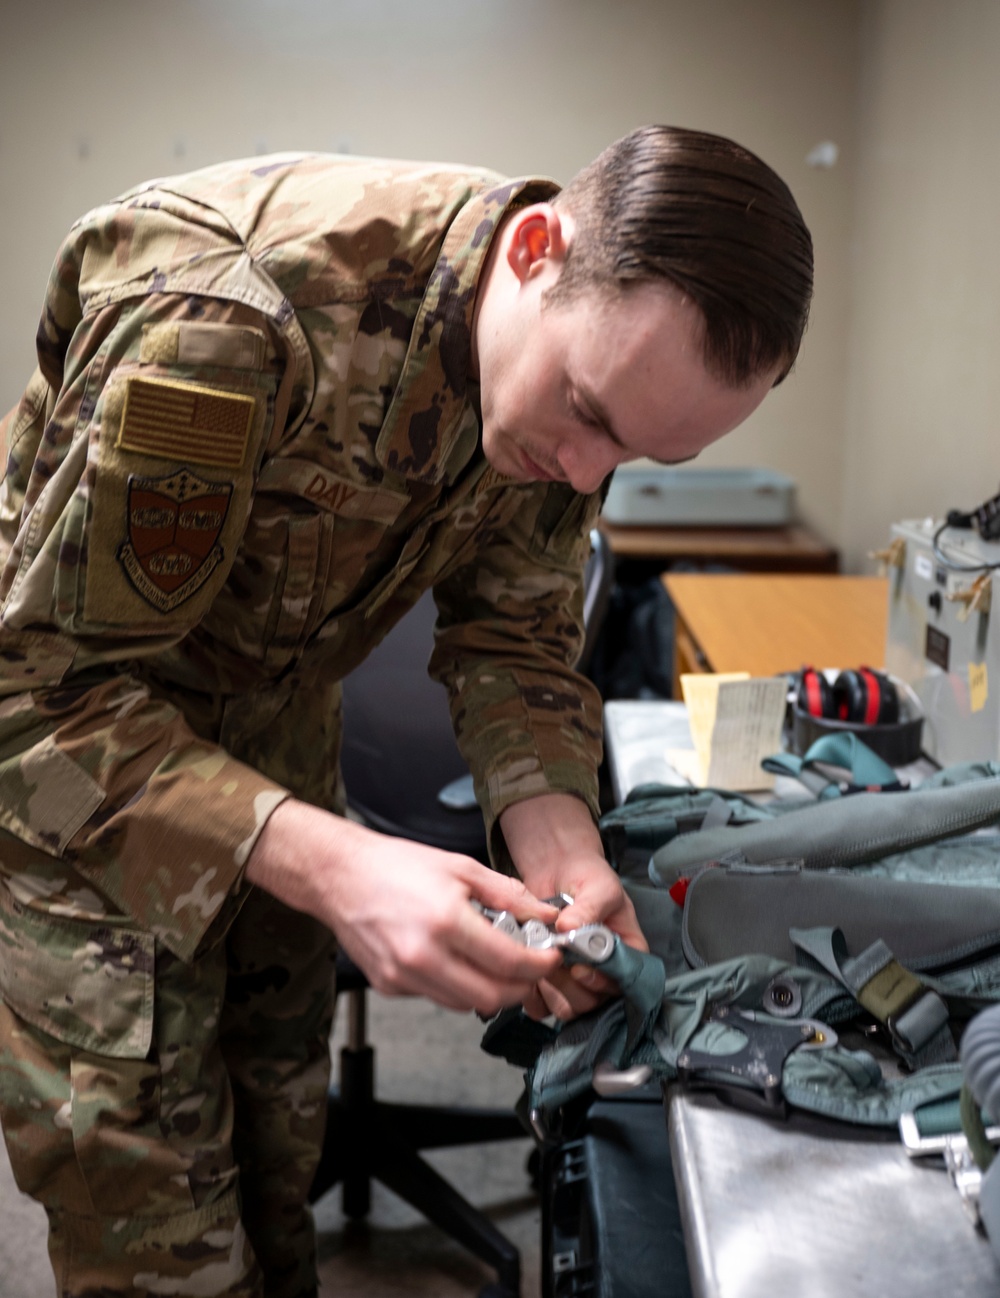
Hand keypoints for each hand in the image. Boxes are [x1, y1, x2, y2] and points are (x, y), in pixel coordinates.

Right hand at [246, 798, 562, 1015]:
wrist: (340, 875)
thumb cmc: (395, 865)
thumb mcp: (460, 867)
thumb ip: (507, 894)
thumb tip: (544, 913)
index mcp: (445, 921)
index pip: (509, 963)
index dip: (539, 965)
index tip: (550, 958)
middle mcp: (422, 956)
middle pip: (491, 997)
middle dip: (520, 987)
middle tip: (530, 969)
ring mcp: (403, 976)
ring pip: (464, 1004)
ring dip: (488, 990)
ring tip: (494, 963)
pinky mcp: (389, 985)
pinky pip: (435, 997)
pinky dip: (455, 986)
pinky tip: (455, 960)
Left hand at [499, 793, 648, 1021]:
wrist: (558, 869)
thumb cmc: (588, 877)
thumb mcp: (599, 887)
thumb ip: (589, 908)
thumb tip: (569, 928)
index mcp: (625, 953)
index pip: (622, 984)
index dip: (601, 983)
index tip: (580, 968)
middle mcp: (602, 972)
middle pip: (592, 1003)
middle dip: (570, 985)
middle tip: (553, 958)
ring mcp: (574, 980)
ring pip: (565, 1008)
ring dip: (549, 989)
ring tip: (539, 957)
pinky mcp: (547, 982)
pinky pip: (539, 1005)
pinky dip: (531, 993)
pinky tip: (527, 967)